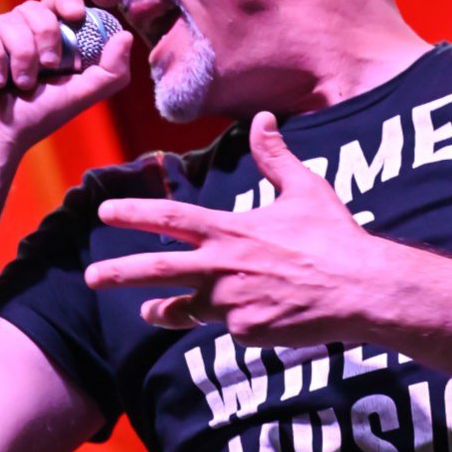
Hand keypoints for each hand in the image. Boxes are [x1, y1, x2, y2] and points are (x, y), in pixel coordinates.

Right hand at [0, 0, 131, 154]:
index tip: (76, 15)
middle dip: (46, 36)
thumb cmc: (34, 119)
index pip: (55, 4)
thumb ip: (109, 72)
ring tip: (20, 86)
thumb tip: (125, 36)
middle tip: (50, 67)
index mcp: (43, 40)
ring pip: (8, 21)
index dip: (66, 2)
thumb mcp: (79, 96)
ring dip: (22, 57)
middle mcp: (15, 35)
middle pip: (33, 8)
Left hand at [85, 112, 388, 345]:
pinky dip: (235, 322)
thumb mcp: (306, 189)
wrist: (359, 291)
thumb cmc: (334, 238)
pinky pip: (230, 328)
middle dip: (119, 273)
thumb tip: (263, 119)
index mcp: (230, 230)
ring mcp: (231, 304)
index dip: (134, 215)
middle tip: (91, 276)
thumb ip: (275, 157)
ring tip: (146, 312)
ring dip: (163, 311)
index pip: (171, 219)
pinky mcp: (247, 332)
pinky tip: (255, 317)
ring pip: (187, 309)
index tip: (104, 213)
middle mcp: (222, 267)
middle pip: (158, 270)